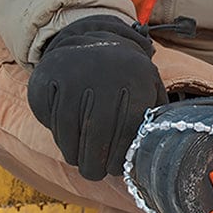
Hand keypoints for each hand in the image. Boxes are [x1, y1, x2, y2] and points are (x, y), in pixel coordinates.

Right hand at [26, 14, 167, 180]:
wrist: (90, 40)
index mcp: (136, 78)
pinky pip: (51, 116)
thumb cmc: (125, 77)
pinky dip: (57, 134)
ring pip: (70, 129)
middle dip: (94, 162)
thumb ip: (158, 115)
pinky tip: (66, 141)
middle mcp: (105, 72)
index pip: (127, 131)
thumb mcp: (149, 86)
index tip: (115, 170)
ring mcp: (73, 72)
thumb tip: (163, 151)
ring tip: (79, 160)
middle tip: (94, 173)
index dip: (119, 157)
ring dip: (73, 152)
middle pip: (97, 134)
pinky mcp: (49, 74)